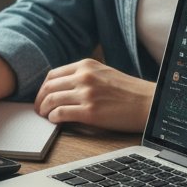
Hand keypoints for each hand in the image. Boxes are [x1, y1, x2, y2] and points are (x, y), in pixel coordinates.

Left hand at [34, 59, 154, 132]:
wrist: (148, 103)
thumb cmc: (128, 91)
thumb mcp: (104, 73)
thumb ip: (84, 76)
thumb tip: (63, 88)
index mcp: (86, 65)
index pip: (53, 75)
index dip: (43, 88)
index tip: (42, 96)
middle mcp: (84, 77)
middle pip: (48, 87)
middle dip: (39, 100)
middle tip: (38, 109)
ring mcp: (86, 94)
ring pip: (51, 100)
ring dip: (44, 110)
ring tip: (45, 116)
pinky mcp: (90, 112)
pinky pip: (61, 114)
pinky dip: (54, 118)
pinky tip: (56, 121)